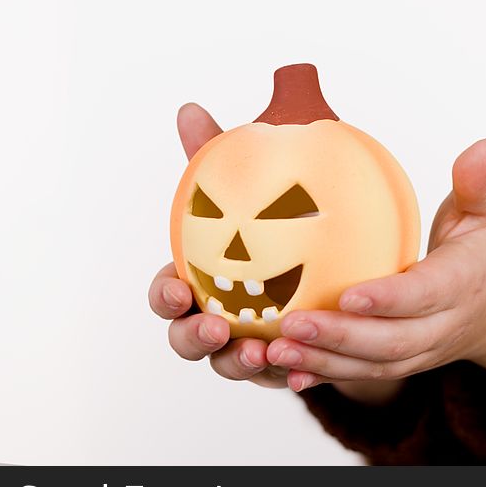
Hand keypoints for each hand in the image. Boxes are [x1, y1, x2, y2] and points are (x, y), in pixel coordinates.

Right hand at [148, 104, 286, 388]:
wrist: (321, 265)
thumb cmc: (268, 228)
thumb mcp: (246, 192)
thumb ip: (217, 159)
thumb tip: (190, 110)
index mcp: (197, 282)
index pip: (165, 294)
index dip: (164, 296)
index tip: (177, 286)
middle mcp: (215, 319)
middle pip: (187, 340)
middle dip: (194, 338)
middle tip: (218, 328)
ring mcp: (245, 347)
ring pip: (229, 365)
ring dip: (238, 364)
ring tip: (261, 353)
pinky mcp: (281, 364)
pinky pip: (278, 376)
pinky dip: (284, 374)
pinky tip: (299, 368)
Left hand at [266, 138, 485, 391]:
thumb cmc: (481, 247)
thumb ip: (478, 182)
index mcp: (463, 283)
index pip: (426, 295)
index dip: (389, 299)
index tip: (348, 295)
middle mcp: (444, 326)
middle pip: (393, 341)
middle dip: (343, 336)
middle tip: (292, 324)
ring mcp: (422, 352)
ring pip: (374, 365)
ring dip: (325, 360)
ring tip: (277, 351)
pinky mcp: (402, 363)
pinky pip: (364, 376)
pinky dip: (326, 376)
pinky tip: (286, 371)